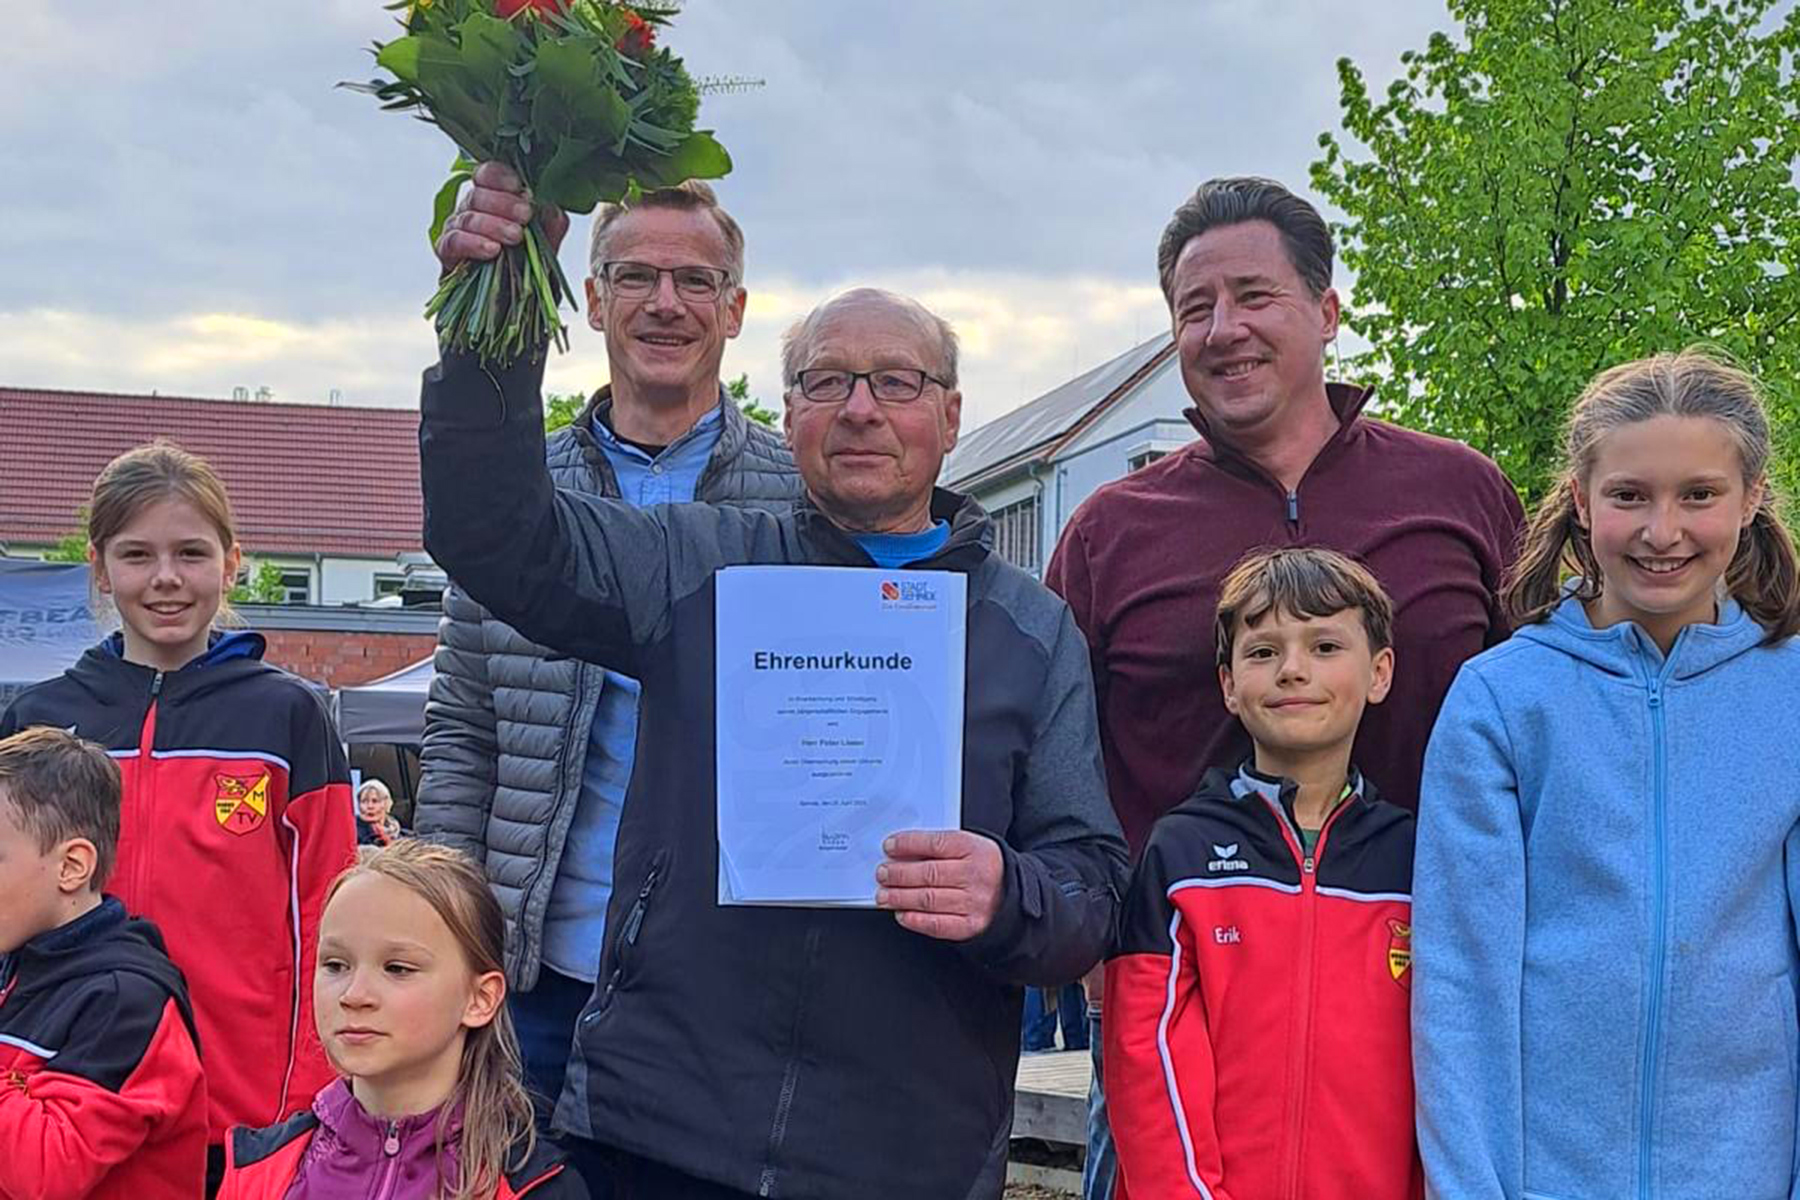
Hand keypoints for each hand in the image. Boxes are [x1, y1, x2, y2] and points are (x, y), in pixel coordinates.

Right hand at [434, 161, 570, 267]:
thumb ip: (550, 230)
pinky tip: (491, 250)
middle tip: (525, 216)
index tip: (520, 188)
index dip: (500, 176)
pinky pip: (453, 241)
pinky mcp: (447, 255)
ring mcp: (456, 231)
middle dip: (504, 202)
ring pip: (467, 216)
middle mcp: (471, 212)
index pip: (488, 175)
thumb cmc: (522, 276)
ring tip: (514, 236)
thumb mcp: (544, 252)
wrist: (505, 312)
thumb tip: (553, 209)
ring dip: (492, 223)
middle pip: (478, 194)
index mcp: (493, 203)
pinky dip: (472, 243)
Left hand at [875, 829, 1003, 941]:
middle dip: (899, 874)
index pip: (936, 844)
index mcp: (975, 849)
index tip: (889, 847)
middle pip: (929, 873)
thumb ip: (939, 847)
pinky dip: (915, 920)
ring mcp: (974, 902)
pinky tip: (902, 914)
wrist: (1012, 894)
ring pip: (929, 899)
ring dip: (900, 897)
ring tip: (884, 895)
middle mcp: (975, 875)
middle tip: (882, 873)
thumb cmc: (984, 867)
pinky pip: (937, 924)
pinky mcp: (970, 925)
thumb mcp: (969, 846)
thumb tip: (902, 852)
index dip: (908, 844)